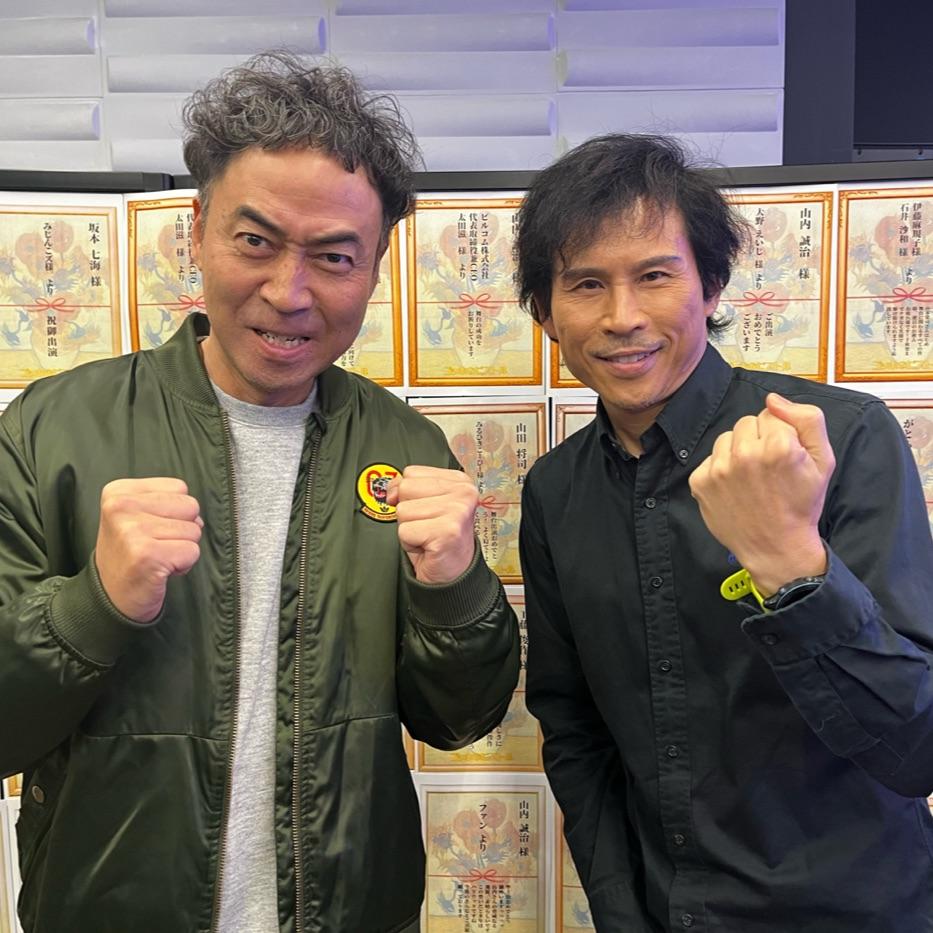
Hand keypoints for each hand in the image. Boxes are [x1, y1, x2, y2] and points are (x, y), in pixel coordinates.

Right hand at [95, 478, 202, 622]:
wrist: (110, 598)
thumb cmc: (130, 556)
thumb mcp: (137, 516)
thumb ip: (167, 503)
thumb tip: (198, 517)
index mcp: (119, 492)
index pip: (179, 488)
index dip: (175, 512)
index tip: (151, 530)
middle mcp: (121, 506)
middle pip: (190, 506)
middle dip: (182, 529)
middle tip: (156, 546)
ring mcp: (132, 530)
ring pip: (194, 530)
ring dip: (182, 549)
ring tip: (157, 557)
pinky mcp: (147, 554)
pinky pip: (192, 552)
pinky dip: (184, 565)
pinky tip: (160, 569)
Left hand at [386, 465, 477, 583]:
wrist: (452, 573)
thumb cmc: (438, 539)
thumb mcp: (423, 504)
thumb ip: (406, 487)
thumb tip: (390, 490)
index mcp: (459, 480)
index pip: (411, 473)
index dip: (409, 495)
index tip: (427, 511)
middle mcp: (463, 492)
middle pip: (405, 488)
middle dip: (408, 512)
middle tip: (427, 526)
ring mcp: (457, 511)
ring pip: (402, 510)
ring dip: (408, 528)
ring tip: (427, 536)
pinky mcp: (447, 532)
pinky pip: (404, 531)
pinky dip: (409, 543)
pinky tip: (427, 546)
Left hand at [688, 393, 834, 594]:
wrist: (776, 547)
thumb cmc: (801, 504)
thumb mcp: (823, 460)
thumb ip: (808, 420)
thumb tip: (773, 399)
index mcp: (779, 444)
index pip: (771, 413)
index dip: (781, 433)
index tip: (785, 456)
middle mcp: (745, 453)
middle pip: (746, 422)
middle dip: (758, 438)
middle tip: (768, 467)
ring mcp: (719, 468)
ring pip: (726, 438)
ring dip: (737, 451)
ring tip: (752, 477)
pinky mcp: (700, 481)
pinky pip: (710, 459)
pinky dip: (721, 469)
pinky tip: (735, 487)